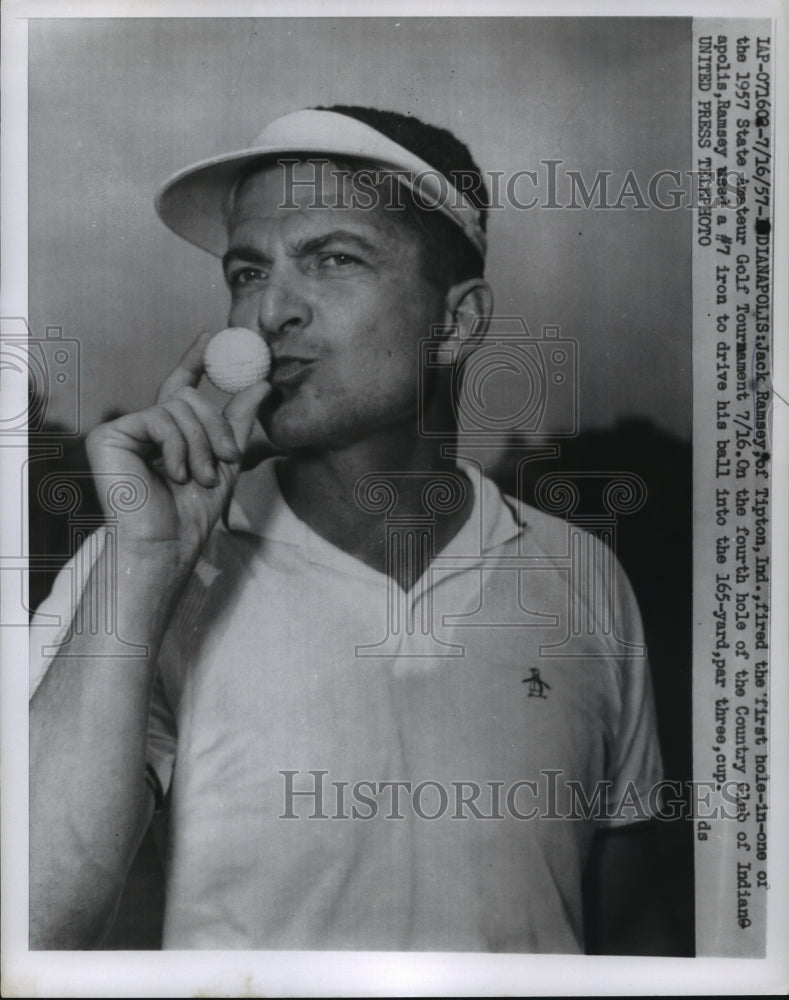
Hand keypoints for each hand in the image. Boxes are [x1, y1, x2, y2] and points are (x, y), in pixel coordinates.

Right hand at [85, 330, 270, 577]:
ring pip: (179, 408)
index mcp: (166, 434)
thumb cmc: (193, 513)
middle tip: (227, 459)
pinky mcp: (109, 436)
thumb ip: (238, 421)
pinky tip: (173, 475)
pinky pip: (159, 419)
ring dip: (201, 445)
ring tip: (199, 477)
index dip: (193, 360)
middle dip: (216, 428)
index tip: (210, 337)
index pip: (179, 387)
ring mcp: (123, 430)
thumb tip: (262, 383)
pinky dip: (177, 448)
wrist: (169, 543)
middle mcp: (142, 428)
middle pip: (189, 397)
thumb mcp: (226, 461)